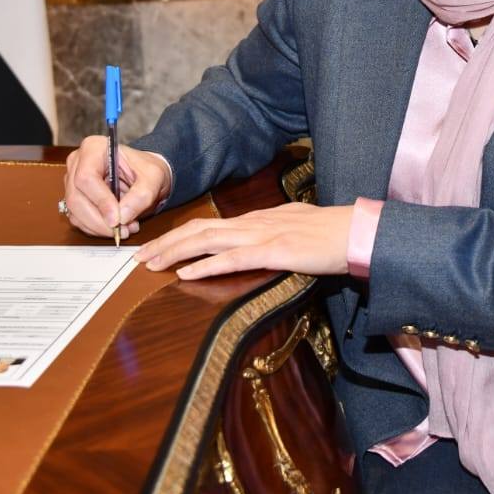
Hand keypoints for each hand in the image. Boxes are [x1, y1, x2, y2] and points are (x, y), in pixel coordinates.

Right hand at [64, 136, 171, 239]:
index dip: (100, 201)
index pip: (86, 177)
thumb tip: (122, 216)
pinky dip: (96, 229)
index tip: (117, 219)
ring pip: (75, 212)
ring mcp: (72, 181)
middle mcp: (77, 163)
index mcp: (93, 148)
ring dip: (99, 227)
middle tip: (123, 230)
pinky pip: (78, 220)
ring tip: (124, 229)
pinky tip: (115, 228)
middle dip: (100, 220)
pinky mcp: (75, 198)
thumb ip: (141, 195)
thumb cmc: (147, 170)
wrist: (145, 175)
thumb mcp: (153, 178)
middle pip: (76, 198)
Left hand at [134, 202, 354, 279]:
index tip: (156, 247)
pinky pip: (232, 259)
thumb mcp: (293, 228)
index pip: (208, 225)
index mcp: (256, 219)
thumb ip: (271, 233)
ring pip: (207, 241)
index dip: (179, 235)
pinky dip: (205, 265)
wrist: (355, 232)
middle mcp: (253, 223)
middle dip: (165, 243)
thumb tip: (255, 242)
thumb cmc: (329, 234)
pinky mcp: (273, 252)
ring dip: (175, 253)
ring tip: (151, 264)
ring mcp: (262, 235)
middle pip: (198, 230)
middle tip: (138, 257)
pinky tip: (186, 274)